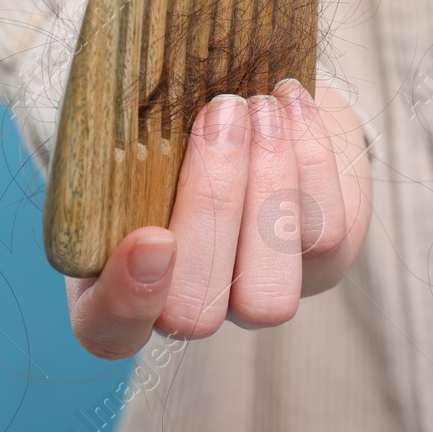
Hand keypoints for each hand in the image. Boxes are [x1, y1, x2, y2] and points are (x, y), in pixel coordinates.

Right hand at [66, 79, 371, 358]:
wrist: (250, 105)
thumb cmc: (169, 120)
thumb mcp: (130, 127)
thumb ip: (125, 141)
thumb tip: (141, 105)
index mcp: (114, 286)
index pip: (106, 329)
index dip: (126, 299)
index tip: (151, 237)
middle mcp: (189, 307)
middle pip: (195, 312)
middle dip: (212, 205)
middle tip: (220, 114)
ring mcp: (258, 298)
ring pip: (270, 292)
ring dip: (269, 183)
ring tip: (259, 105)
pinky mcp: (323, 266)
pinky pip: (325, 234)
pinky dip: (311, 160)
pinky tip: (290, 102)